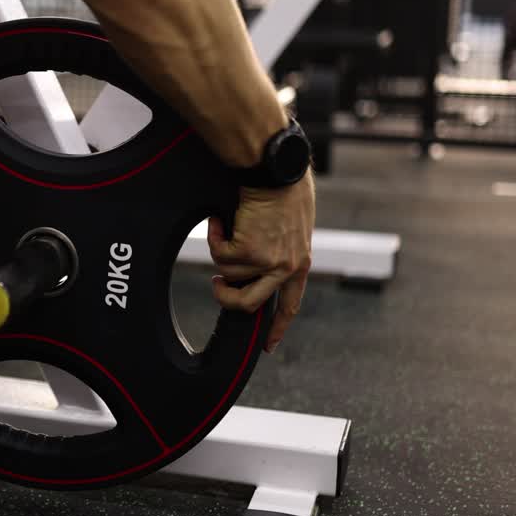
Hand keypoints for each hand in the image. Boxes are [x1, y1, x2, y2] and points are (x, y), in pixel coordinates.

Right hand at [206, 173, 314, 352]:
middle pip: (250, 304)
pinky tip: (222, 220)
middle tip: (217, 286)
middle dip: (227, 298)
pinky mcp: (248, 251)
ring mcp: (267, 262)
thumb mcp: (292, 226)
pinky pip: (218, 254)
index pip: (289, 305)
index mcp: (300, 264)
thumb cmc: (285, 188)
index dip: (276, 328)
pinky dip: (215, 235)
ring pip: (228, 274)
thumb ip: (282, 248)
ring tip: (226, 227)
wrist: (275, 170)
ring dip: (221, 251)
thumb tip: (259, 263)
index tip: (268, 345)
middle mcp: (286, 268)